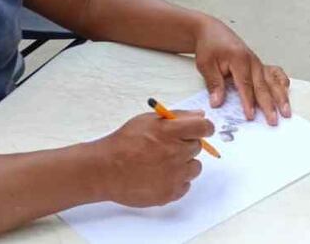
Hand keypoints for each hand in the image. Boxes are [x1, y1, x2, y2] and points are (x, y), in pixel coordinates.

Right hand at [96, 111, 212, 206]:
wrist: (105, 170)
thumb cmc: (124, 143)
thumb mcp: (147, 121)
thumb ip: (177, 117)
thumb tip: (199, 115)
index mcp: (170, 132)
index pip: (204, 127)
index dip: (205, 127)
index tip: (201, 130)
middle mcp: (175, 153)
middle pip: (197, 146)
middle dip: (186, 145)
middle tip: (167, 147)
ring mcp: (174, 175)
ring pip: (195, 167)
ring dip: (184, 164)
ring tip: (162, 163)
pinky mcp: (170, 193)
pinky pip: (186, 185)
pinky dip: (177, 181)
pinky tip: (160, 176)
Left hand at [193, 18, 291, 125]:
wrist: (212, 31)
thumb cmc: (209, 46)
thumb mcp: (205, 64)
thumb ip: (214, 83)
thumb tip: (217, 103)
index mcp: (239, 59)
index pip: (245, 85)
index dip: (248, 101)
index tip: (251, 116)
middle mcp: (252, 61)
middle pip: (263, 86)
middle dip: (269, 105)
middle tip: (274, 121)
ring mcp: (258, 62)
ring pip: (272, 81)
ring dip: (281, 97)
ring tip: (287, 111)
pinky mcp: (259, 64)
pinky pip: (274, 72)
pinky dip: (281, 81)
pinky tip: (286, 90)